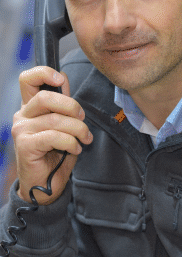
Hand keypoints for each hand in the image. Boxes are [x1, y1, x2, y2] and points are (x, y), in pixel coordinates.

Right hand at [11, 66, 91, 204]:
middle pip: (46, 97)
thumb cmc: (56, 153)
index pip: (28, 79)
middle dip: (72, 106)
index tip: (61, 80)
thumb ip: (62, 103)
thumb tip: (64, 77)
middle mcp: (23, 116)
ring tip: (84, 139)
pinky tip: (75, 149)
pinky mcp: (25, 145)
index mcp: (31, 107)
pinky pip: (55, 136)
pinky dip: (71, 142)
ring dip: (78, 129)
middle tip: (82, 119)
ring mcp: (22, 130)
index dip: (44, 73)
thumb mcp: (63, 124)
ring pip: (56, 120)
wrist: (46, 183)